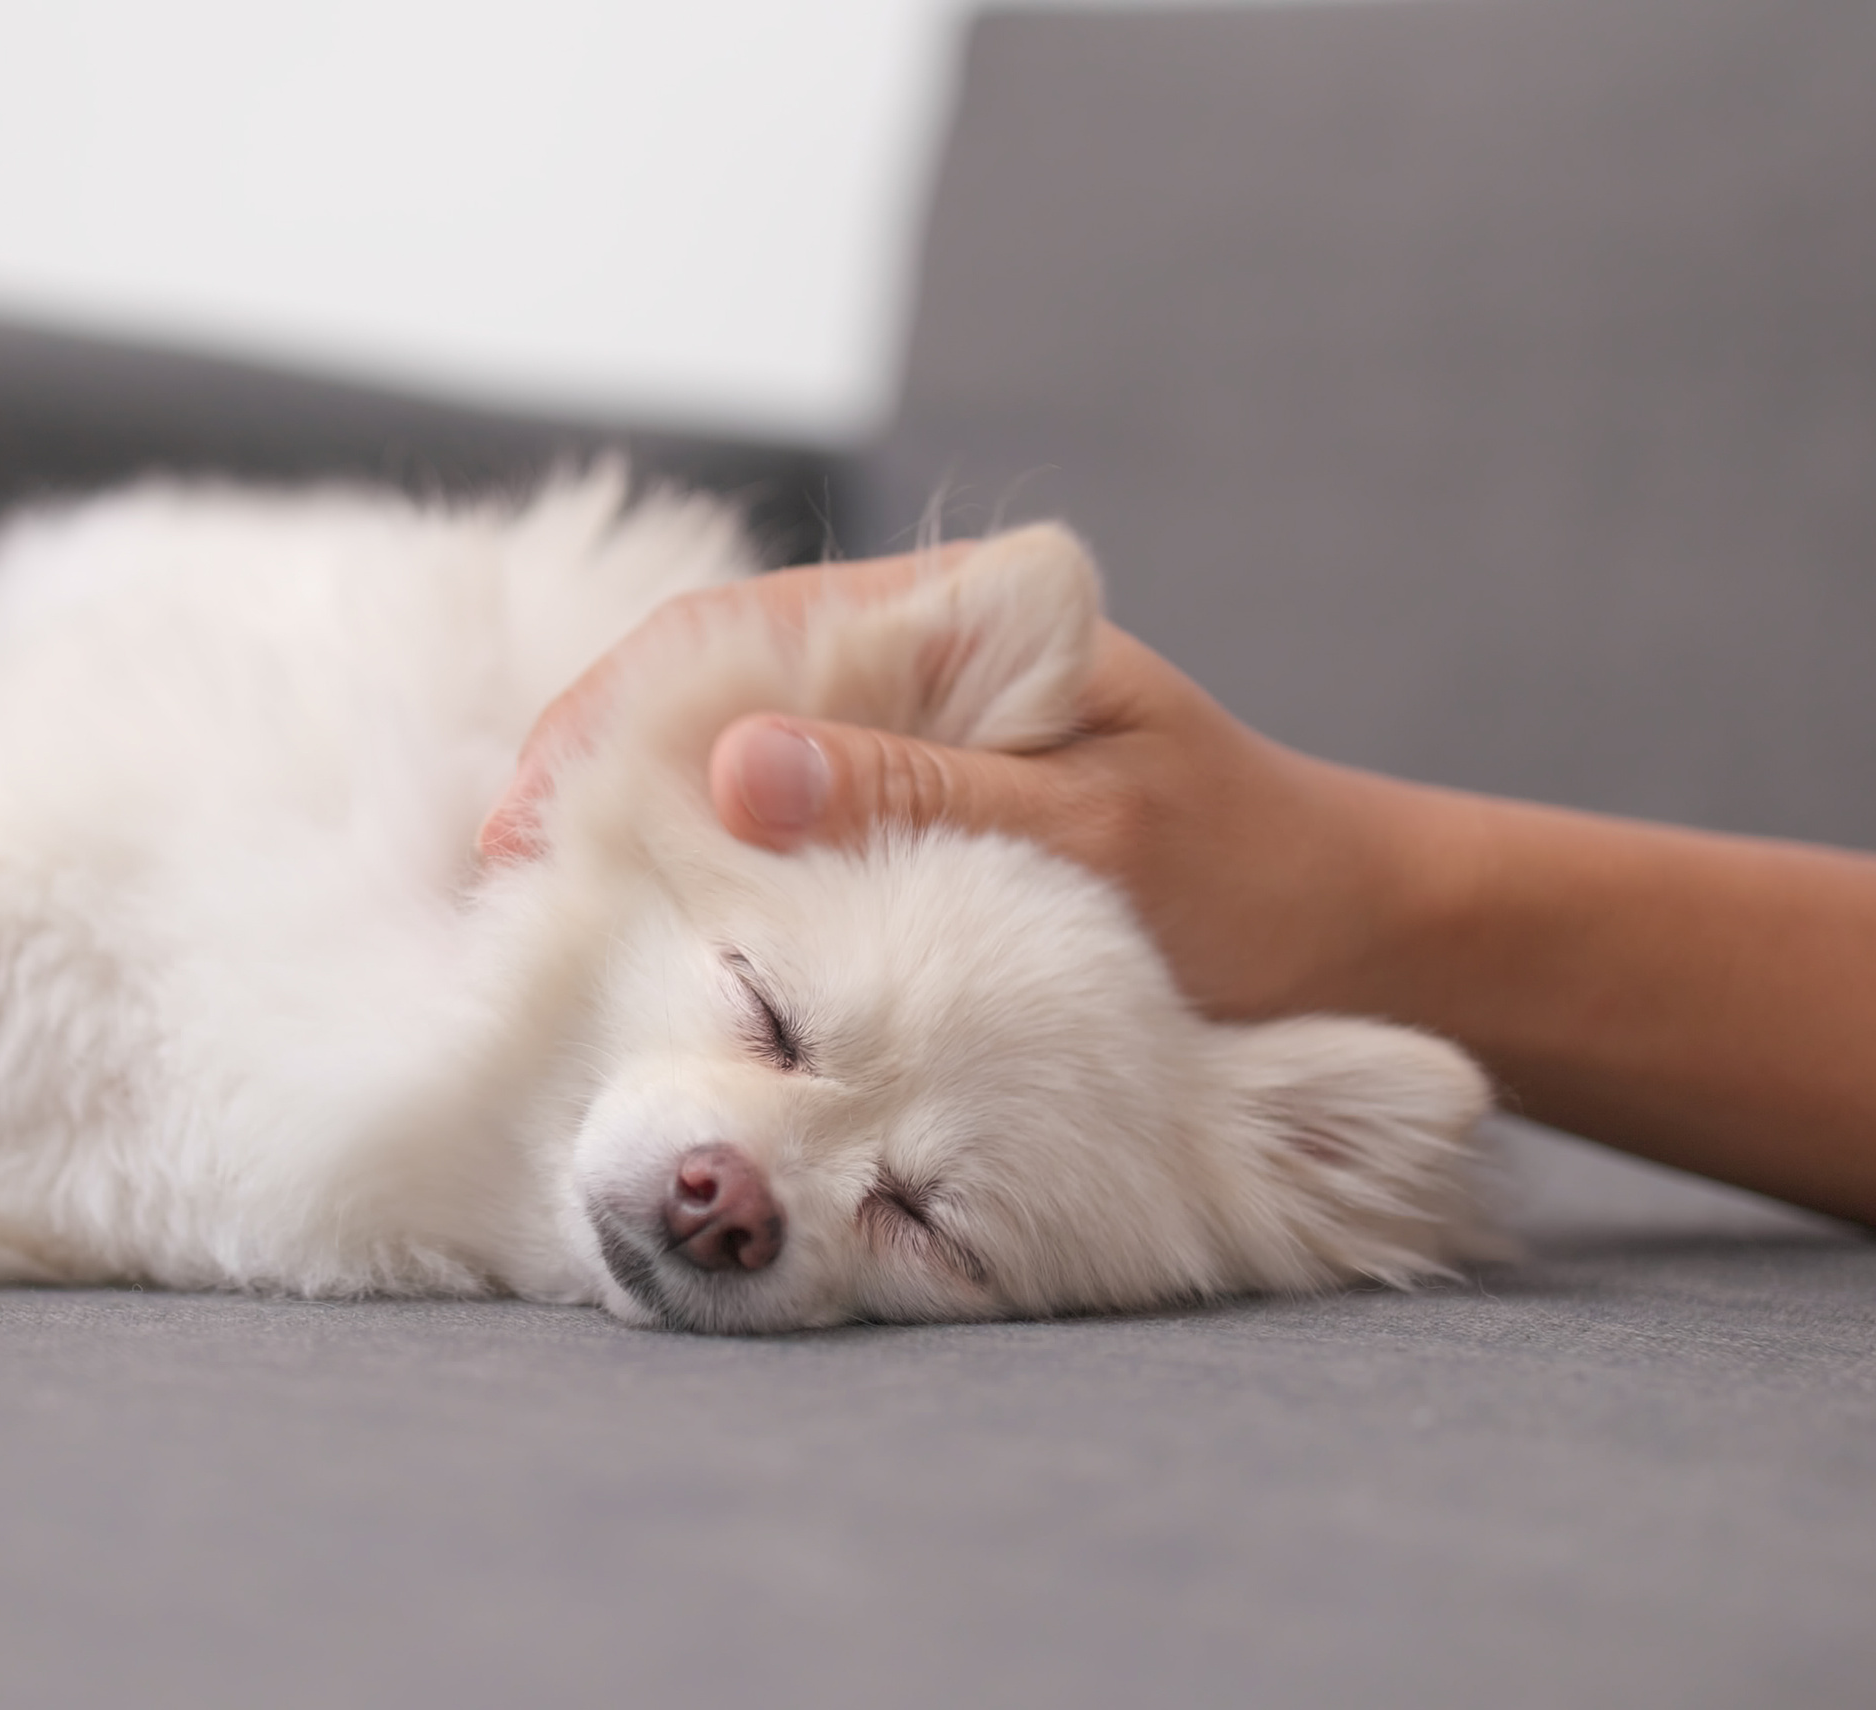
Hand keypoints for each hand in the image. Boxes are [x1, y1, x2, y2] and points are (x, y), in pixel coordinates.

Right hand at [476, 550, 1454, 1023]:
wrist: (1372, 954)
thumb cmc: (1257, 891)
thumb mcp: (1089, 844)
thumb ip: (917, 799)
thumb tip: (728, 771)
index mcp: (966, 620)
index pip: (736, 636)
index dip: (612, 726)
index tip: (528, 826)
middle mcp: (924, 662)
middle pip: (708, 692)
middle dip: (595, 781)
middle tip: (504, 889)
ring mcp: (918, 741)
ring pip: (733, 766)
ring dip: (636, 834)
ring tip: (544, 916)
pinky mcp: (923, 818)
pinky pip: (784, 830)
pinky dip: (706, 877)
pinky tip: (646, 932)